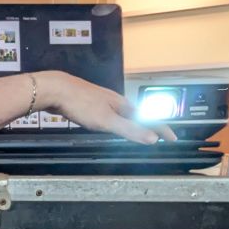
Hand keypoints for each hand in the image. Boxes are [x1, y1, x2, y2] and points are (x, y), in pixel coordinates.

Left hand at [37, 71, 176, 143]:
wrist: (55, 89)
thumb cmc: (80, 103)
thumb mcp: (106, 120)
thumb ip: (129, 129)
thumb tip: (153, 138)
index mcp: (122, 105)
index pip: (149, 119)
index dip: (161, 130)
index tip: (172, 138)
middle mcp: (114, 101)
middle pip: (138, 115)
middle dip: (150, 125)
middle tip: (159, 135)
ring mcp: (101, 101)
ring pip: (122, 114)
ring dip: (133, 123)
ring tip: (139, 131)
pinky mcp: (89, 103)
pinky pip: (108, 114)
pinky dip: (116, 121)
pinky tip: (108, 124)